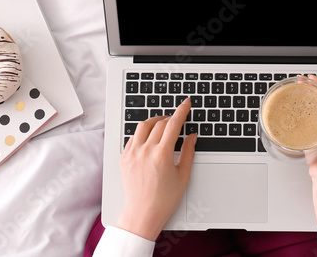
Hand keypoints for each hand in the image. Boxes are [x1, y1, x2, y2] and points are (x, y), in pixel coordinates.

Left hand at [115, 98, 196, 239]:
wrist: (142, 213)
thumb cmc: (164, 199)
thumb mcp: (183, 176)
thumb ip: (188, 152)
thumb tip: (192, 136)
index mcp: (162, 154)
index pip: (173, 124)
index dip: (181, 111)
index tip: (186, 104)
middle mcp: (145, 151)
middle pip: (160, 123)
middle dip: (171, 118)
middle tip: (177, 119)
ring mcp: (133, 153)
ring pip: (143, 126)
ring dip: (155, 121)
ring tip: (162, 124)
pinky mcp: (124, 158)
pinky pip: (133, 137)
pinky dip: (142, 133)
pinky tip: (149, 137)